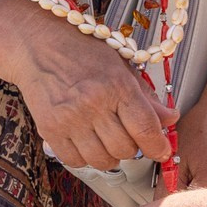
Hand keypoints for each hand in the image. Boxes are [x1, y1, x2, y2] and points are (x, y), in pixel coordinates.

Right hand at [13, 21, 171, 172]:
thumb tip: (170, 118)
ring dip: (109, 156)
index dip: (158, 146)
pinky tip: (85, 142)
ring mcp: (70, 118)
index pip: (146, 128)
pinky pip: (75, 161)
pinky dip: (84, 158)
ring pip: (102, 160)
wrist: (37, 45)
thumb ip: (146, 96)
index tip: (161, 151)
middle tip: (127, 136)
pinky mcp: (50, 129)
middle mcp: (94, 103)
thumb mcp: (120, 66)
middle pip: (125, 149)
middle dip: (132, 148)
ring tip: (105, 140)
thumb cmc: (81, 51)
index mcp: (117, 85)